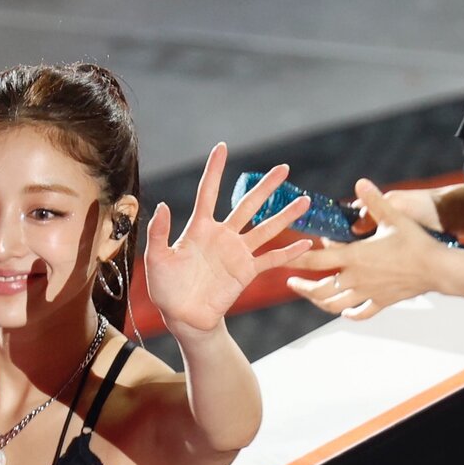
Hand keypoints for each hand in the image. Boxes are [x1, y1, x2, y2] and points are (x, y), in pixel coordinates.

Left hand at [143, 142, 312, 334]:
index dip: (215, 170)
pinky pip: (270, 259)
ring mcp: (236, 253)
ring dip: (285, 216)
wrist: (182, 316)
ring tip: (305, 201)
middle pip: (248, 205)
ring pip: (265, 229)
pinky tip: (306, 242)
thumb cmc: (165, 288)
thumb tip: (163, 206)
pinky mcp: (246, 272)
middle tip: (284, 168)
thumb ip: (159, 233)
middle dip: (266, 187)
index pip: (208, 193)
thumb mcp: (156, 259)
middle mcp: (222, 236)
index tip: (222, 147)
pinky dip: (288, 252)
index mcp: (199, 229)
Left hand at [287, 178, 445, 320]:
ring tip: (312, 295)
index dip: (296, 258)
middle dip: (301, 287)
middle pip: (318, 289)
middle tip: (291, 283)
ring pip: (334, 305)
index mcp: (353, 257)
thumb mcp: (393, 217)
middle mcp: (355, 279)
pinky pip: (360, 313)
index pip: (315, 260)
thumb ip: (374, 200)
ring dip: (319, 302)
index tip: (282, 257)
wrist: (438, 268)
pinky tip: (345, 312)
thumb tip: (360, 182)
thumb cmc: (415, 241)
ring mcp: (366, 293)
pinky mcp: (381, 302)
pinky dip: (350, 314)